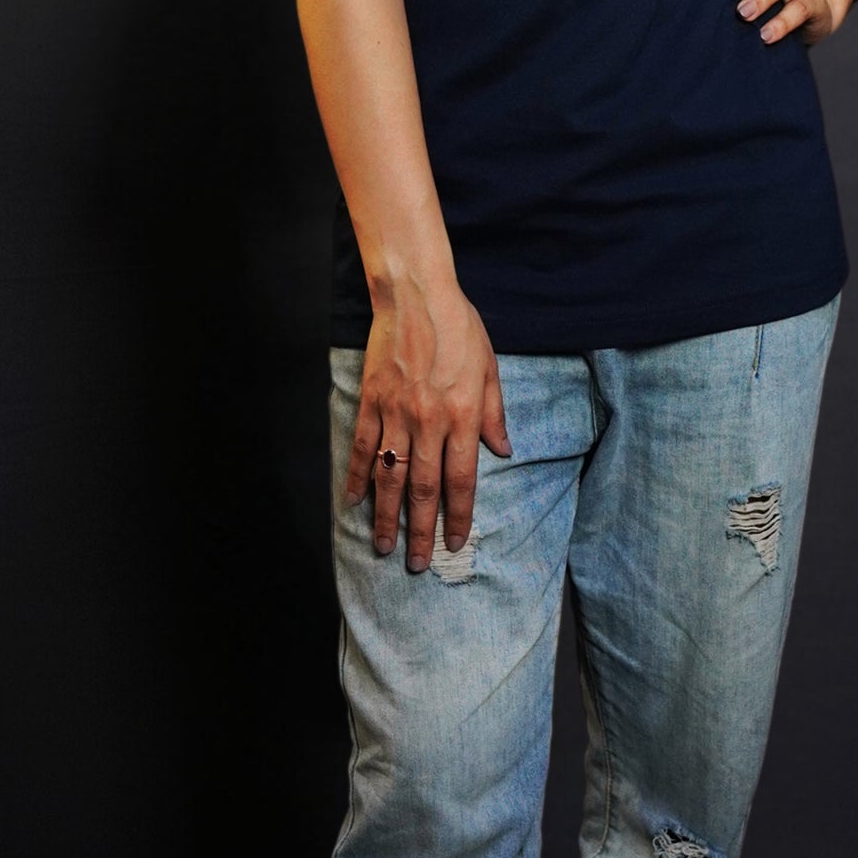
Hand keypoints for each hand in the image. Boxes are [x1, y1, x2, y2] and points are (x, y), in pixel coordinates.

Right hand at [346, 274, 510, 569]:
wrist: (416, 294)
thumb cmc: (460, 327)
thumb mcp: (490, 368)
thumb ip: (495, 413)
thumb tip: (503, 451)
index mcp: (463, 416)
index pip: (461, 480)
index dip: (458, 516)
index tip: (455, 543)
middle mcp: (429, 422)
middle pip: (423, 488)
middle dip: (420, 530)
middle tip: (415, 563)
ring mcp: (396, 413)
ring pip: (390, 476)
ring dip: (386, 516)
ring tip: (383, 546)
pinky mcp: (372, 401)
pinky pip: (364, 448)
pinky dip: (359, 477)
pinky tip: (354, 502)